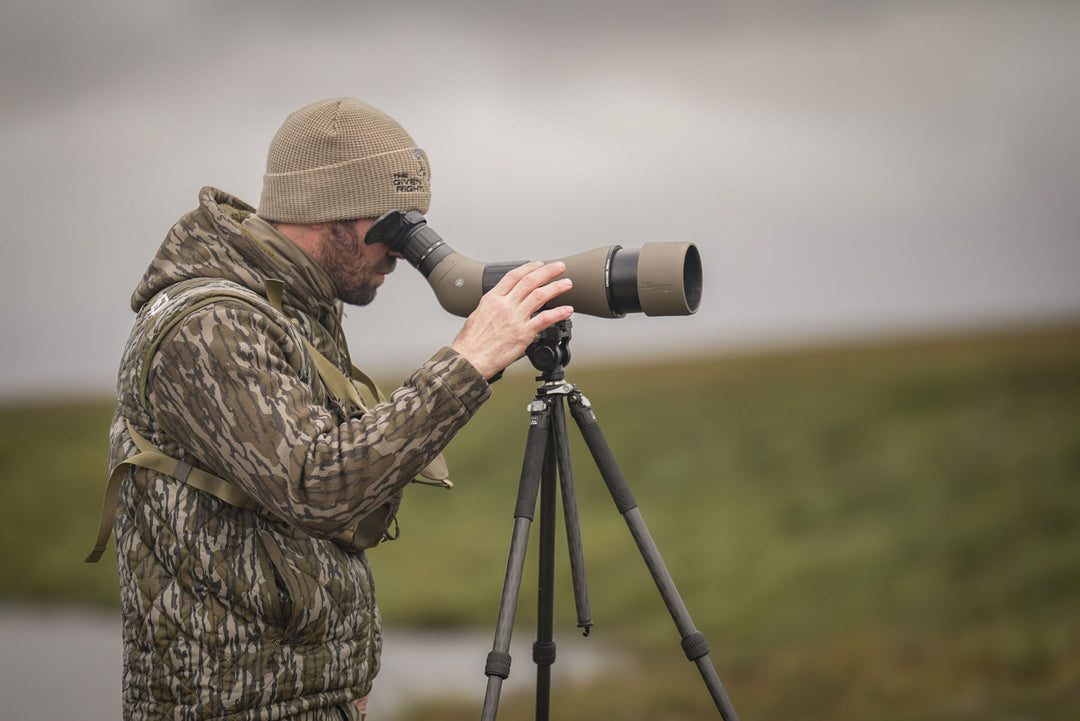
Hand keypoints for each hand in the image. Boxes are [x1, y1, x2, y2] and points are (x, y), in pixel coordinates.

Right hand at [451, 261, 573, 378]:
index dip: (529, 268)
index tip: (539, 265)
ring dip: (556, 287)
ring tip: (567, 283)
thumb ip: (492, 308)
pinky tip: (567, 309)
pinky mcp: (523, 334)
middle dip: (548, 271)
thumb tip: (500, 304)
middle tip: (559, 267)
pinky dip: (559, 313)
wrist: (469, 359)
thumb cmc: (470, 343)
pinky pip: (545, 319)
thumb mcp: (476, 316)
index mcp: (492, 299)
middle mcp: (504, 306)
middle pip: (529, 281)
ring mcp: (515, 319)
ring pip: (540, 296)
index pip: (514, 276)